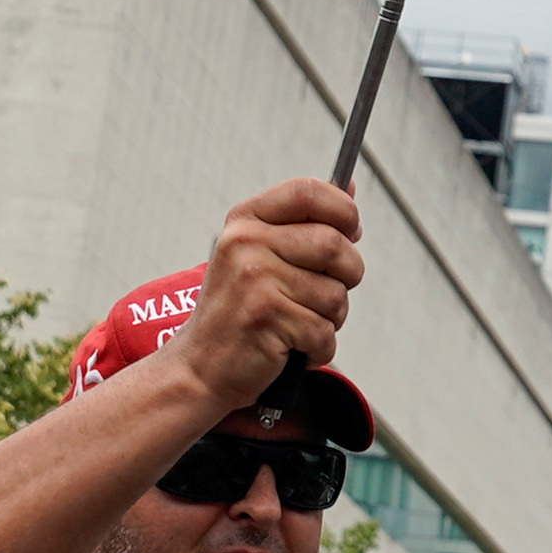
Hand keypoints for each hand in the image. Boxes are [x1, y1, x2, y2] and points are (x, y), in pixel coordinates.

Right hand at [167, 181, 361, 410]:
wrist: (200, 367)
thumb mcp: (261, 255)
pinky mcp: (265, 317)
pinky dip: (319, 348)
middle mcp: (245, 242)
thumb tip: (350, 185)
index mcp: (245, 220)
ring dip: (332, 319)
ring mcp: (253, 278)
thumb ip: (305, 222)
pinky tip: (293, 348)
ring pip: (336, 293)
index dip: (343, 210)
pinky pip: (325, 331)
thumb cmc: (241, 310)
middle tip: (324, 295)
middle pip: (334, 244)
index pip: (308, 191)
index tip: (351, 233)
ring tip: (300, 325)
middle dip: (347, 276)